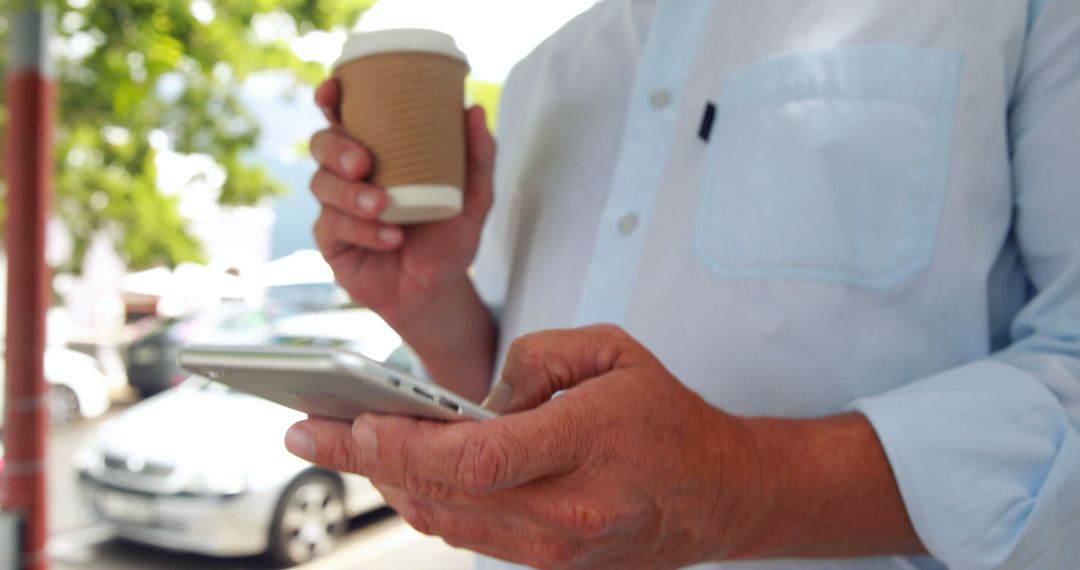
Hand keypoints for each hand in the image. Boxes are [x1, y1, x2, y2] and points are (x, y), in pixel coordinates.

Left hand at [284, 325, 768, 567]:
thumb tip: (478, 396)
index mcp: (585, 449)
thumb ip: (537, 358)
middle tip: (307, 432)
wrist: (719, 492)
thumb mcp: (613, 352)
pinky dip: (427, 503)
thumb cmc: (667, 416)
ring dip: (388, 484)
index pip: (477, 458)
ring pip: (446, 523)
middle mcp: (567, 514)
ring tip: (341, 448)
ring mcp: (556, 551)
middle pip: (443, 496)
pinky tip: (399, 474)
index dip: (407, 446)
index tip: (354, 423)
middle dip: (365, 462)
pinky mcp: (550, 566)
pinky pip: (470, 536)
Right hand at [309, 79, 495, 326]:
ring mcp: (336, 207)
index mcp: (377, 152)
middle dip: (336, 148)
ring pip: (323, 186)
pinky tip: (390, 238)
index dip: (331, 98)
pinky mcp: (331, 241)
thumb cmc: (448, 238)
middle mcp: (349, 175)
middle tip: (363, 163)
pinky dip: (364, 230)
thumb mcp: (474, 199)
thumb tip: (475, 110)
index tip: (334, 90)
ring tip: (381, 205)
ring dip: (350, 194)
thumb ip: (478, 157)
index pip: (344, 116)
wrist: (438, 292)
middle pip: (322, 145)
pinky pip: (334, 226)